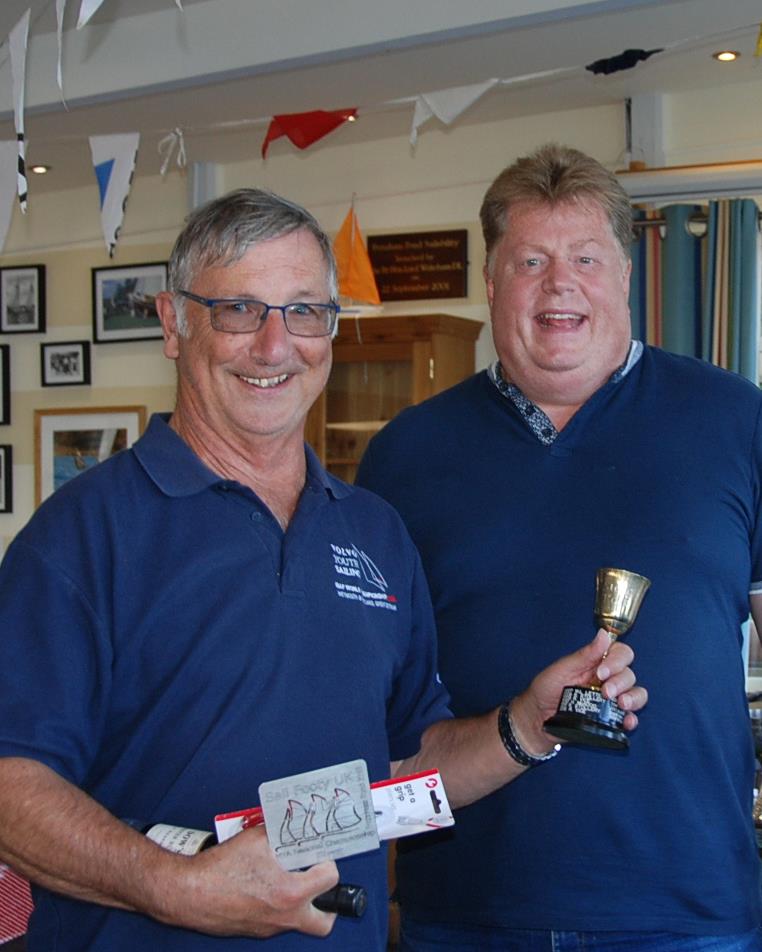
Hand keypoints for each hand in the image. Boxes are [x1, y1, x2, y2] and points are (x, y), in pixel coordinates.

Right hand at [165, 824, 339, 937]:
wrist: (188, 894)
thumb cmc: (220, 869)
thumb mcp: (257, 838)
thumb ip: (279, 833)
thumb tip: (289, 826)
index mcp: (291, 893)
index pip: (330, 879)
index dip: (326, 861)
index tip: (318, 853)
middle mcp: (284, 916)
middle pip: (324, 922)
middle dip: (328, 902)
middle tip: (318, 881)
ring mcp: (269, 927)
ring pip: (297, 920)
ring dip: (299, 901)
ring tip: (287, 877)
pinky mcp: (254, 930)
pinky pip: (275, 920)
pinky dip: (276, 904)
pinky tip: (263, 885)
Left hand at [510, 629, 646, 754]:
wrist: (536, 719)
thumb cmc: (546, 690)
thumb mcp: (562, 669)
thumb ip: (584, 655)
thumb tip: (604, 634)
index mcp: (596, 663)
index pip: (620, 653)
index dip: (617, 660)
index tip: (601, 671)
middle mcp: (607, 680)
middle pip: (629, 674)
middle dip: (620, 681)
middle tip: (605, 691)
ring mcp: (610, 700)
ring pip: (636, 694)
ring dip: (632, 698)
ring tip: (620, 704)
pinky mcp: (610, 719)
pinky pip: (630, 717)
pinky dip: (632, 719)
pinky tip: (626, 721)